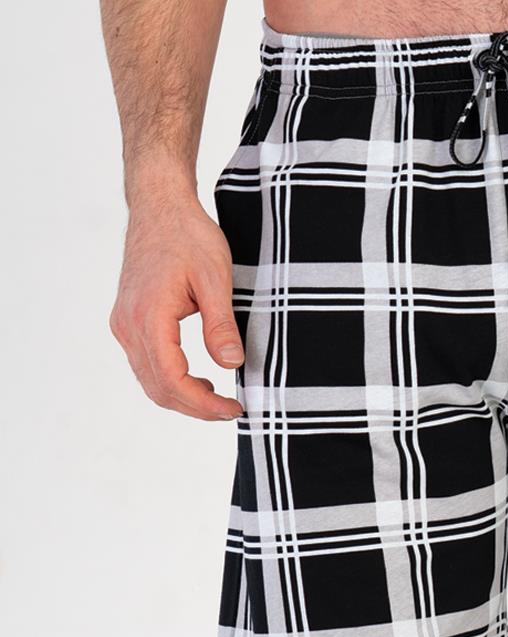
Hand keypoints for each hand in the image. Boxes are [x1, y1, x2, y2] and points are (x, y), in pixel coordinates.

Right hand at [110, 191, 243, 420]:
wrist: (159, 205)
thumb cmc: (187, 234)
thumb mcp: (215, 277)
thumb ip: (221, 324)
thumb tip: (231, 363)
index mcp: (148, 316)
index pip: (172, 380)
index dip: (204, 403)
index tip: (233, 408)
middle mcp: (128, 324)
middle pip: (158, 389)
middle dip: (196, 408)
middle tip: (231, 410)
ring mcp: (124, 324)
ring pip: (150, 381)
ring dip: (183, 398)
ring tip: (218, 399)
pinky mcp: (127, 321)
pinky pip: (146, 365)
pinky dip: (171, 381)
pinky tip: (198, 379)